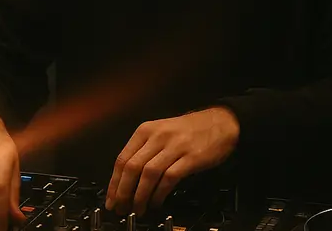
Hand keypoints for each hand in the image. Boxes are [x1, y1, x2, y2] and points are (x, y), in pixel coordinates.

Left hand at [106, 107, 239, 215]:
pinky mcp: (190, 157)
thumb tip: (126, 179)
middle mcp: (158, 136)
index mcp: (146, 130)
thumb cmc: (190, 130)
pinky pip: (169, 178)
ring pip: (148, 174)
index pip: (122, 158)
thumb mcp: (161, 132)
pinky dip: (159, 193)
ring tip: (138, 209)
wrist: (220, 122)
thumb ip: (144, 150)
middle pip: (132, 168)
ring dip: (140, 196)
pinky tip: (156, 202)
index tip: (111, 199)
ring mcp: (174, 146)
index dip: (114, 183)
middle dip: (123, 192)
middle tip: (121, 208)